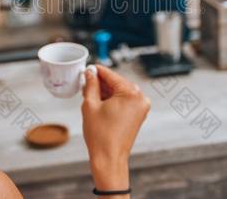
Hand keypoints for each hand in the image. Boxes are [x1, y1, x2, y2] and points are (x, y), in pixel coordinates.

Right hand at [81, 65, 150, 191]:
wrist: (109, 159)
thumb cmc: (101, 135)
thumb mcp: (90, 105)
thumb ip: (91, 85)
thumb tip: (90, 74)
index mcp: (131, 93)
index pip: (111, 75)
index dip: (96, 71)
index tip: (87, 68)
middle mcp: (140, 98)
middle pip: (117, 82)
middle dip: (101, 82)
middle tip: (85, 83)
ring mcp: (141, 107)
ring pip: (120, 91)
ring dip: (106, 91)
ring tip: (89, 94)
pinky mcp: (138, 115)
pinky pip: (124, 100)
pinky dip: (113, 99)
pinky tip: (99, 102)